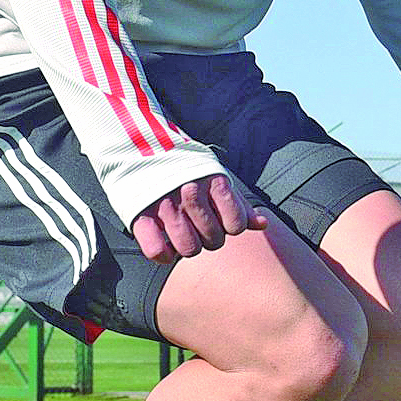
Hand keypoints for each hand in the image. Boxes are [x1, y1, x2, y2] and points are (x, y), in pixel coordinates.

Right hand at [131, 174, 271, 263]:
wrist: (139, 146)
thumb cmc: (183, 168)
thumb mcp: (215, 176)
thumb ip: (238, 203)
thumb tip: (262, 224)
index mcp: (212, 181)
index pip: (235, 224)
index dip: (230, 227)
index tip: (220, 219)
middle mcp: (189, 193)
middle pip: (214, 241)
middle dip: (210, 238)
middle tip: (199, 226)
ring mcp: (164, 204)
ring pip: (188, 249)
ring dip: (188, 246)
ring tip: (182, 233)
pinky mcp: (140, 214)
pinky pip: (157, 250)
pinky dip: (163, 254)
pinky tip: (165, 243)